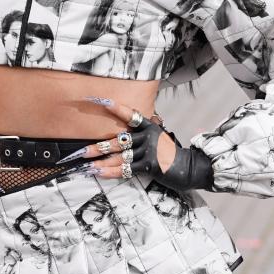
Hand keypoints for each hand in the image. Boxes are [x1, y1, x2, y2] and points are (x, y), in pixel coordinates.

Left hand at [56, 97, 213, 194]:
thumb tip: (132, 128)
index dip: (117, 108)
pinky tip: (101, 172)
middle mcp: (148, 137)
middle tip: (82, 150)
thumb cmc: (171, 152)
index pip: (132, 115)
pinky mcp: (150, 166)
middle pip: (119, 140)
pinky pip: (127, 169)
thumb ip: (146, 132)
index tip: (102, 101)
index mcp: (150, 127)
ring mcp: (149, 151)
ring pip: (120, 156)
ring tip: (87, 164)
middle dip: (99, 147)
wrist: (191, 167)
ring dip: (102, 161)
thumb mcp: (160, 137)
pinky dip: (112, 172)